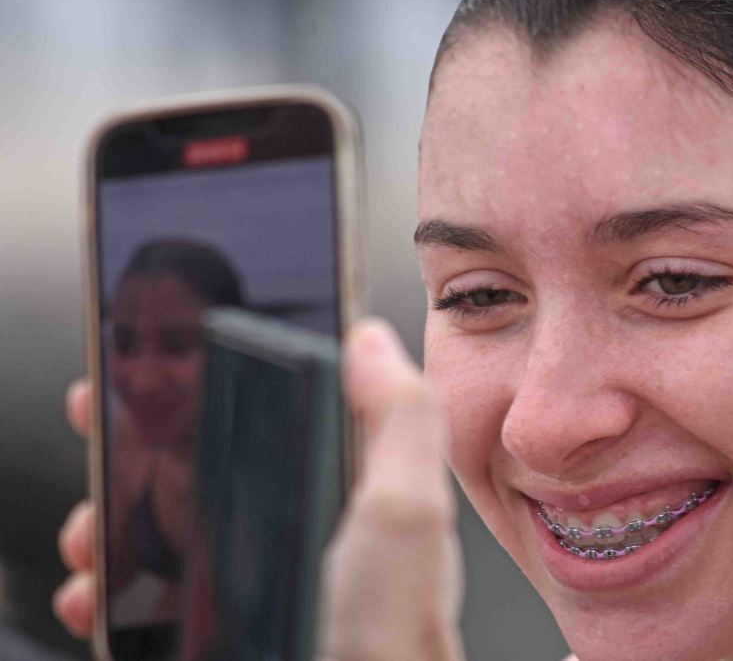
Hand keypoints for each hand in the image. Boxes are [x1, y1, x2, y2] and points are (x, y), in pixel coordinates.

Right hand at [53, 319, 464, 660]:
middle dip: (142, 448)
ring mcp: (255, 574)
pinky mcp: (220, 619)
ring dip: (112, 520)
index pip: (276, 406)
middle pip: (206, 462)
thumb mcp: (406, 513)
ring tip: (90, 534)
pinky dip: (109, 588)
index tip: (158, 368)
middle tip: (102, 443)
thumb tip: (371, 338)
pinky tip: (96, 594)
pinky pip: (148, 592)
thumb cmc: (390, 636)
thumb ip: (401, 419)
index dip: (216, 381)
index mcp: (345, 484)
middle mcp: (301, 523)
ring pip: (165, 526)